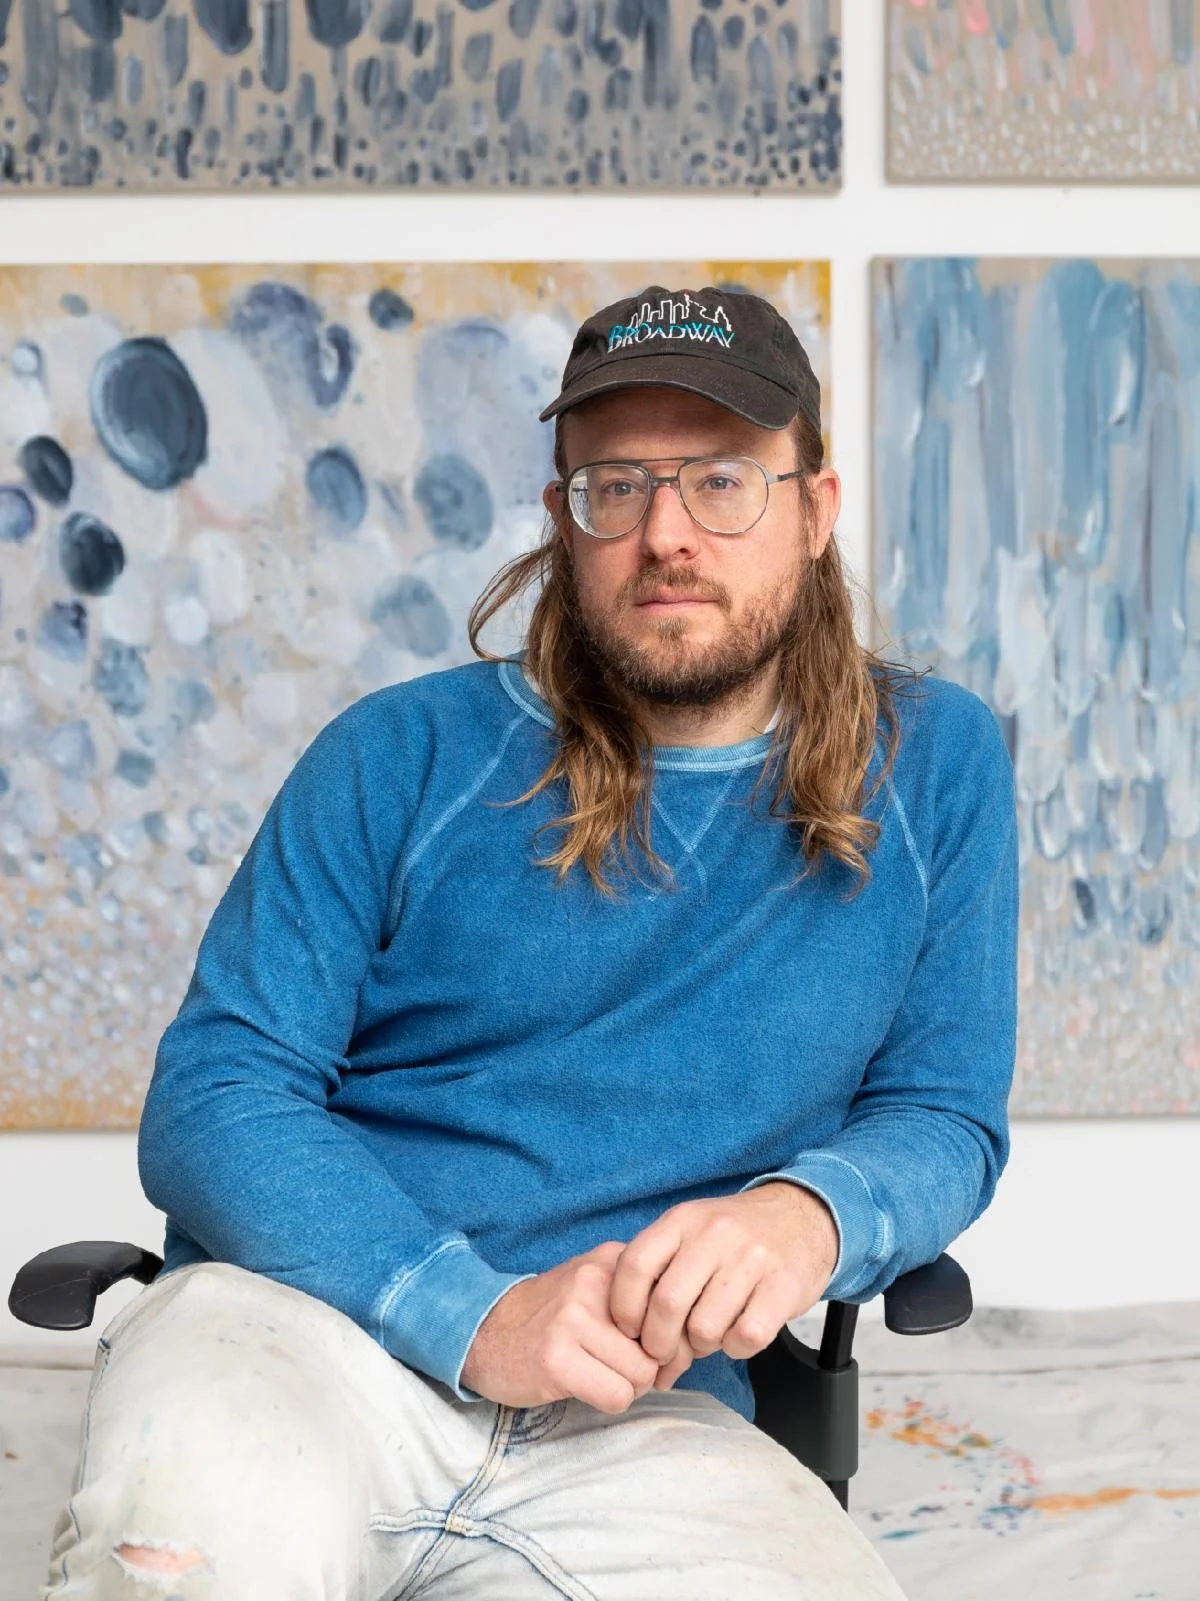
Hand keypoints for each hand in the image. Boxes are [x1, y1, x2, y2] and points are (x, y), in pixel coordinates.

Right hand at [459, 1240, 698, 1413]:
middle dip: (649, 1368)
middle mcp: (596, 1283)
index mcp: (614, 1260)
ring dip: (627, 1386)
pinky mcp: (557, 1358)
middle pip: (661, 1346)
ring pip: (642, 1375)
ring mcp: (573, 1319)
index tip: (653, 1351)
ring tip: (597, 1374)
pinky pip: (616, 1396)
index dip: (671, 1338)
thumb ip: (641, 1302)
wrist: (484, 1329)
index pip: (674, 1306)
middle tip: (619, 1368)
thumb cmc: (552, 1316)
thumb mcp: (597, 1288)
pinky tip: (581, 1385)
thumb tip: (689, 1344)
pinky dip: (607, 1400)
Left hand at [607, 1182, 839, 1389]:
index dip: (624, 1307)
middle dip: (658, 1343)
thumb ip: (659, 1272)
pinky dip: (736, 1348)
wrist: (802, 1218)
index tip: (630, 1330)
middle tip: (664, 1352)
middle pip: (667, 1304)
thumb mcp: (691, 1233)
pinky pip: (745, 1337)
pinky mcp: (784, 1286)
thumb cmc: (734, 1238)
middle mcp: (715, 1233)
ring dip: (701, 1346)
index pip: (634, 1265)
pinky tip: (738, 1333)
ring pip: (705, 1328)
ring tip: (708, 1334)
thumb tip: (629, 1341)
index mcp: (683, 1219)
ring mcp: (752, 1258)